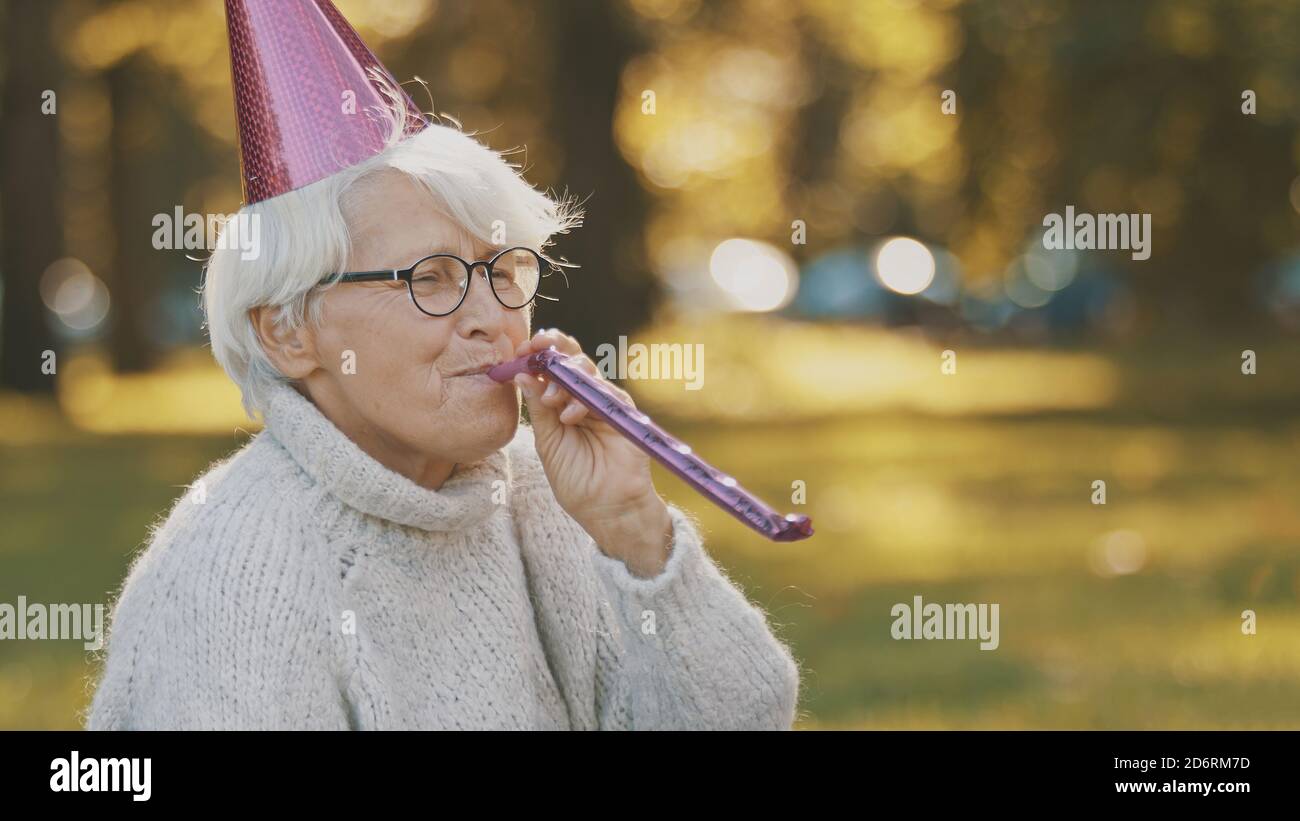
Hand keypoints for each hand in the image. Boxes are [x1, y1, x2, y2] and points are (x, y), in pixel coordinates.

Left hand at [512, 329, 671, 575]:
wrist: (605, 508)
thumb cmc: (576, 480)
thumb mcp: (548, 442)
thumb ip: (539, 409)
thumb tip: (521, 374)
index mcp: (563, 403)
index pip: (551, 368)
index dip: (537, 354)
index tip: (519, 350)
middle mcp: (584, 398)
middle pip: (571, 359)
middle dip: (552, 347)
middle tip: (534, 347)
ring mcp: (604, 403)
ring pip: (586, 370)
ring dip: (564, 377)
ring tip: (552, 401)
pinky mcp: (623, 412)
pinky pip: (604, 391)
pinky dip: (583, 399)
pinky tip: (570, 416)